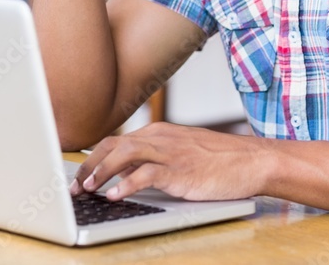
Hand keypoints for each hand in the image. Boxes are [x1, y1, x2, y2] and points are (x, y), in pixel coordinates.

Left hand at [70, 122, 264, 201]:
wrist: (252, 160)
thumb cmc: (219, 161)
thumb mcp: (181, 154)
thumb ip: (152, 160)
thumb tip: (123, 174)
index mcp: (158, 132)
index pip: (115, 141)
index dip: (93, 158)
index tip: (79, 176)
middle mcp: (160, 138)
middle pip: (113, 145)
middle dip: (90, 165)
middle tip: (76, 187)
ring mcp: (171, 152)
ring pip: (125, 154)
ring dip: (101, 172)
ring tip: (89, 189)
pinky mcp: (181, 169)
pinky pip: (147, 173)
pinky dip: (127, 184)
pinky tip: (115, 195)